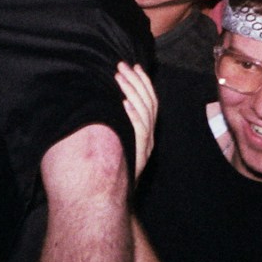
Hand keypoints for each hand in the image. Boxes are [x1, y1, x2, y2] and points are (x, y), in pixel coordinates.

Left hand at [117, 62, 158, 180]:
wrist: (121, 195)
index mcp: (148, 130)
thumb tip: (110, 105)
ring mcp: (147, 142)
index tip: (134, 66)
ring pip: (145, 111)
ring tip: (119, 77)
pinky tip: (124, 103)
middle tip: (122, 65)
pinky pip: (140, 129)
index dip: (144, 82)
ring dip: (132, 91)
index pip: (150, 100)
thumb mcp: (121, 144)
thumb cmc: (118, 168)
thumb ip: (121, 126)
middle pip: (148, 101)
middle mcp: (150, 134)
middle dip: (136, 81)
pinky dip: (133, 114)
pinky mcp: (141, 150)